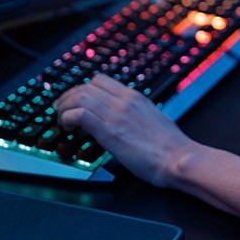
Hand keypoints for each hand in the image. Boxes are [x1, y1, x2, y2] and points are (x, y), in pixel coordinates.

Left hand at [53, 74, 197, 186]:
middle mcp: (124, 101)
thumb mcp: (154, 120)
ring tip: (61, 118)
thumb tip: (126, 120)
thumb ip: (137, 115)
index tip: (75, 99)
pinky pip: (80, 114)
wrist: (178, 158)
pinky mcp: (110, 131)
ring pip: (81, 96)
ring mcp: (117, 114)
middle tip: (61, 108)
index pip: (101, 81)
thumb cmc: (170, 147)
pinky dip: (68, 118)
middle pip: (87, 86)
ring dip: (65, 106)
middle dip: (69, 96)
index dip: (83, 89)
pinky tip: (67, 127)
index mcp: (135, 97)